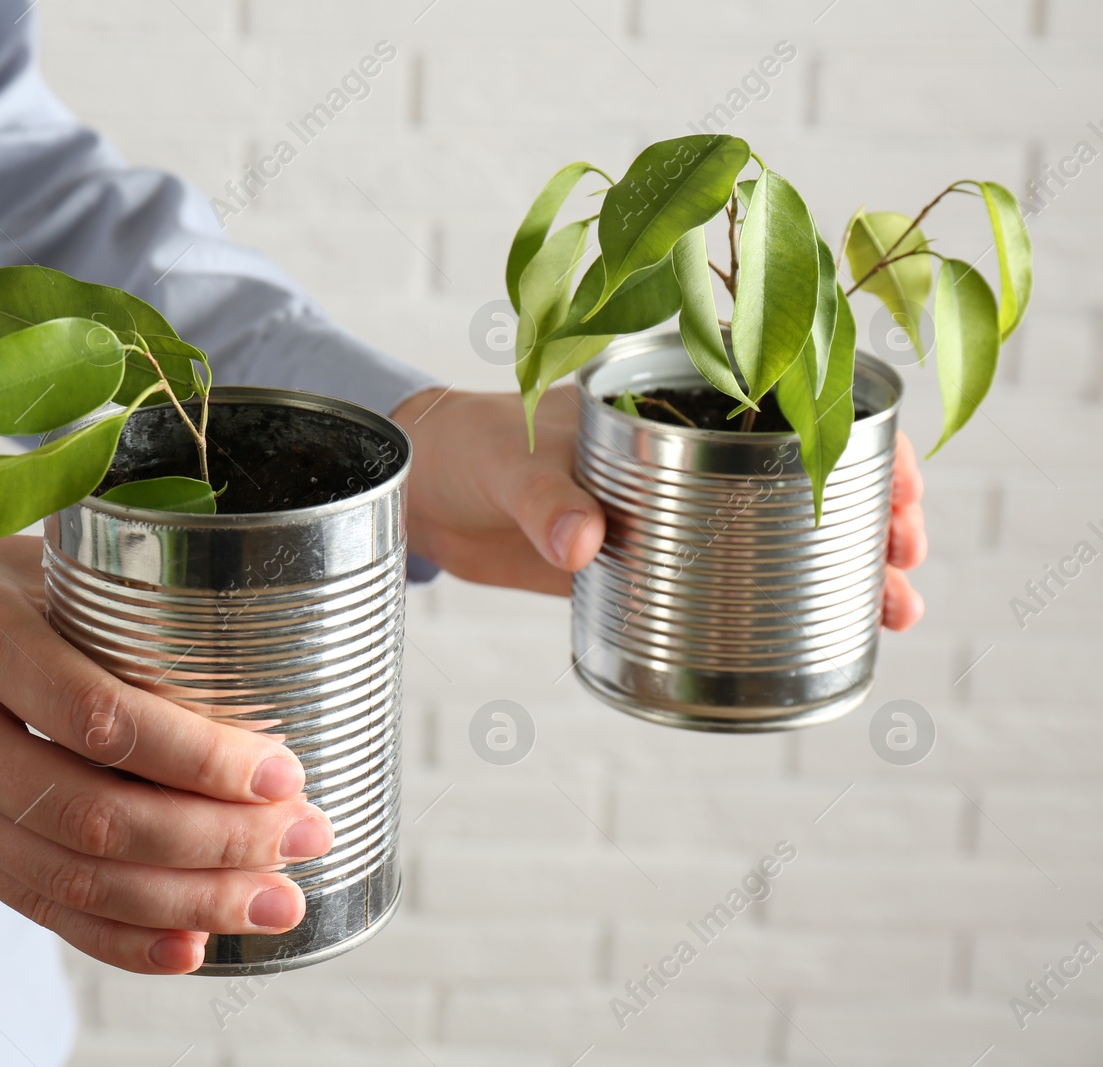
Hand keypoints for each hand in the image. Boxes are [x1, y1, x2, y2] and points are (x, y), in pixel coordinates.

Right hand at [0, 530, 333, 973]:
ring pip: (72, 878)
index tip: (283, 769)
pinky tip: (192, 946)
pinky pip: (37, 908)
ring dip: (187, 903)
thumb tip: (254, 635)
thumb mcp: (22, 564)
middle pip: (95, 816)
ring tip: (274, 904)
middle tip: (304, 840)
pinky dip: (120, 937)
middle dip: (216, 845)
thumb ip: (118, 601)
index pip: (99, 718)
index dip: (200, 758)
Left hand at [392, 387, 926, 629]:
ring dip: (839, 571)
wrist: (422, 490)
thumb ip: (545, 499)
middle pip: (806, 478)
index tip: (900, 487)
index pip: (789, 409)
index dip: (859, 442)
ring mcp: (671, 512)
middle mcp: (684, 454)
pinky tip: (817, 640)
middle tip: (906, 563)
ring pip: (777, 535)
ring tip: (894, 613)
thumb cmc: (468, 447)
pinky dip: (770, 608)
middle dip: (871, 515)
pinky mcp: (644, 565)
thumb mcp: (511, 462)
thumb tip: (584, 544)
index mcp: (668, 403)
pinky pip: (722, 584)